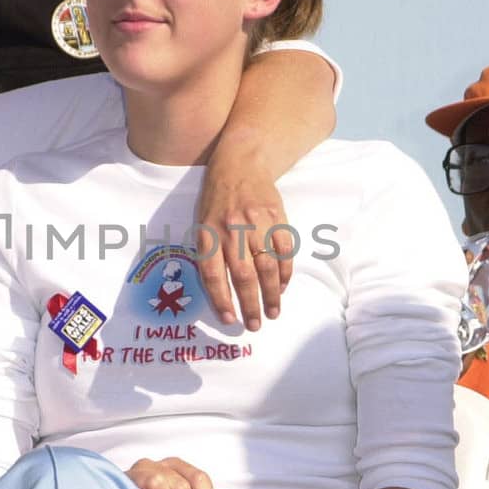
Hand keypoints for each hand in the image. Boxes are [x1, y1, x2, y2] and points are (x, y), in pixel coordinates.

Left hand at [195, 157, 292, 331]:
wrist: (241, 164)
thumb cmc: (217, 200)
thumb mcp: (203, 223)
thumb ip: (209, 253)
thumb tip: (220, 292)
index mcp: (208, 233)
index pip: (213, 274)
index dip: (221, 300)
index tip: (229, 319)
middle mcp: (232, 229)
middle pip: (243, 275)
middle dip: (250, 304)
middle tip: (255, 325)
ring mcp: (257, 223)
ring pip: (267, 266)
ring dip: (271, 294)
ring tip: (272, 312)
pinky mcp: (277, 218)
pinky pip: (284, 251)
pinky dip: (285, 272)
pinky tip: (282, 286)